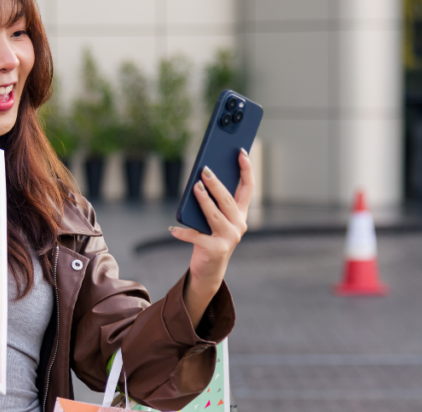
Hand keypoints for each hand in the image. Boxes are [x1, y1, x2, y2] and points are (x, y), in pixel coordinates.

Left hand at [169, 148, 252, 327]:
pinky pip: (196, 237)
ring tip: (195, 187)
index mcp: (241, 214)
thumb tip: (199, 179)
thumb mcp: (215, 219)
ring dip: (204, 200)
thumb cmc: (210, 237)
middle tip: (205, 170)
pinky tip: (173, 229)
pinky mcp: (215, 249)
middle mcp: (239, 225)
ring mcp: (229, 238)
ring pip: (214, 215)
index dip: (246, 169)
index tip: (241, 152)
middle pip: (228, 200)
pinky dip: (183, 233)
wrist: (210, 270)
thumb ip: (212, 202)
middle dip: (217, 184)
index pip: (248, 187)